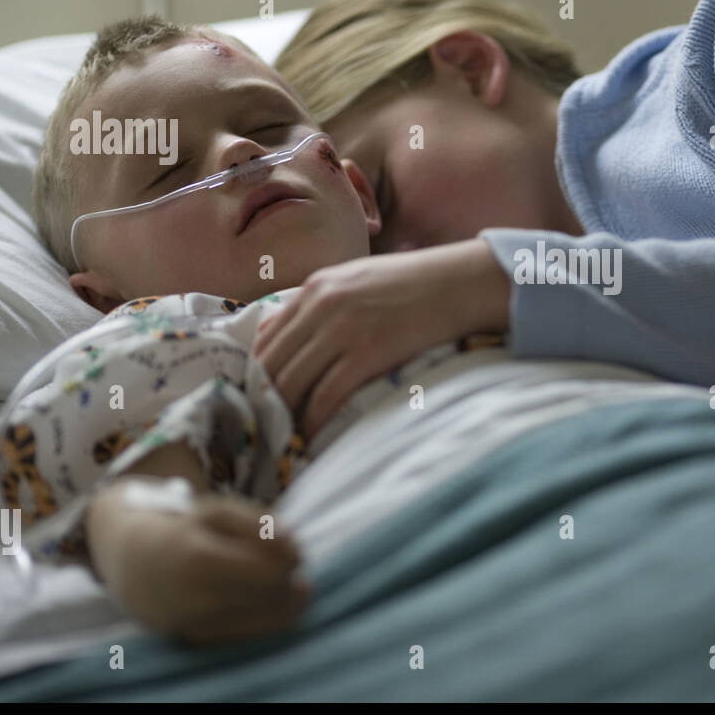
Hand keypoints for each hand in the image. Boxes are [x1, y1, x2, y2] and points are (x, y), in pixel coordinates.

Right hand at [91, 480, 308, 645]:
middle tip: (288, 565)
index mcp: (199, 560)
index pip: (270, 572)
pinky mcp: (196, 641)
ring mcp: (193, 626)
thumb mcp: (218, 511)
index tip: (294, 548)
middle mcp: (194, 600)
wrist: (131, 560)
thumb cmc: (183, 529)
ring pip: (264, 623)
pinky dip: (265, 619)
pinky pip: (247, 637)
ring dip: (284, 602)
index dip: (293, 559)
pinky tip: (265, 600)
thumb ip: (259, 524)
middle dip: (289, 581)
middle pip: (271, 598)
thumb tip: (294, 547)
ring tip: (282, 583)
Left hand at [252, 239, 510, 440]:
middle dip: (262, 397)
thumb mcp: (357, 281)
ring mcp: (342, 329)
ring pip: (291, 381)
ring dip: (283, 412)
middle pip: (270, 362)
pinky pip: (325, 395)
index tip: (259, 396)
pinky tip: (311, 433)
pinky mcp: (367, 353)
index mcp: (316, 287)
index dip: (255, 372)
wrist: (460, 283)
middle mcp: (321, 305)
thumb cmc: (415, 284)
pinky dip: (312, 419)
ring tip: (285, 432)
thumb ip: (321, 305)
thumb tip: (287, 338)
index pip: (265, 337)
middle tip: (266, 422)